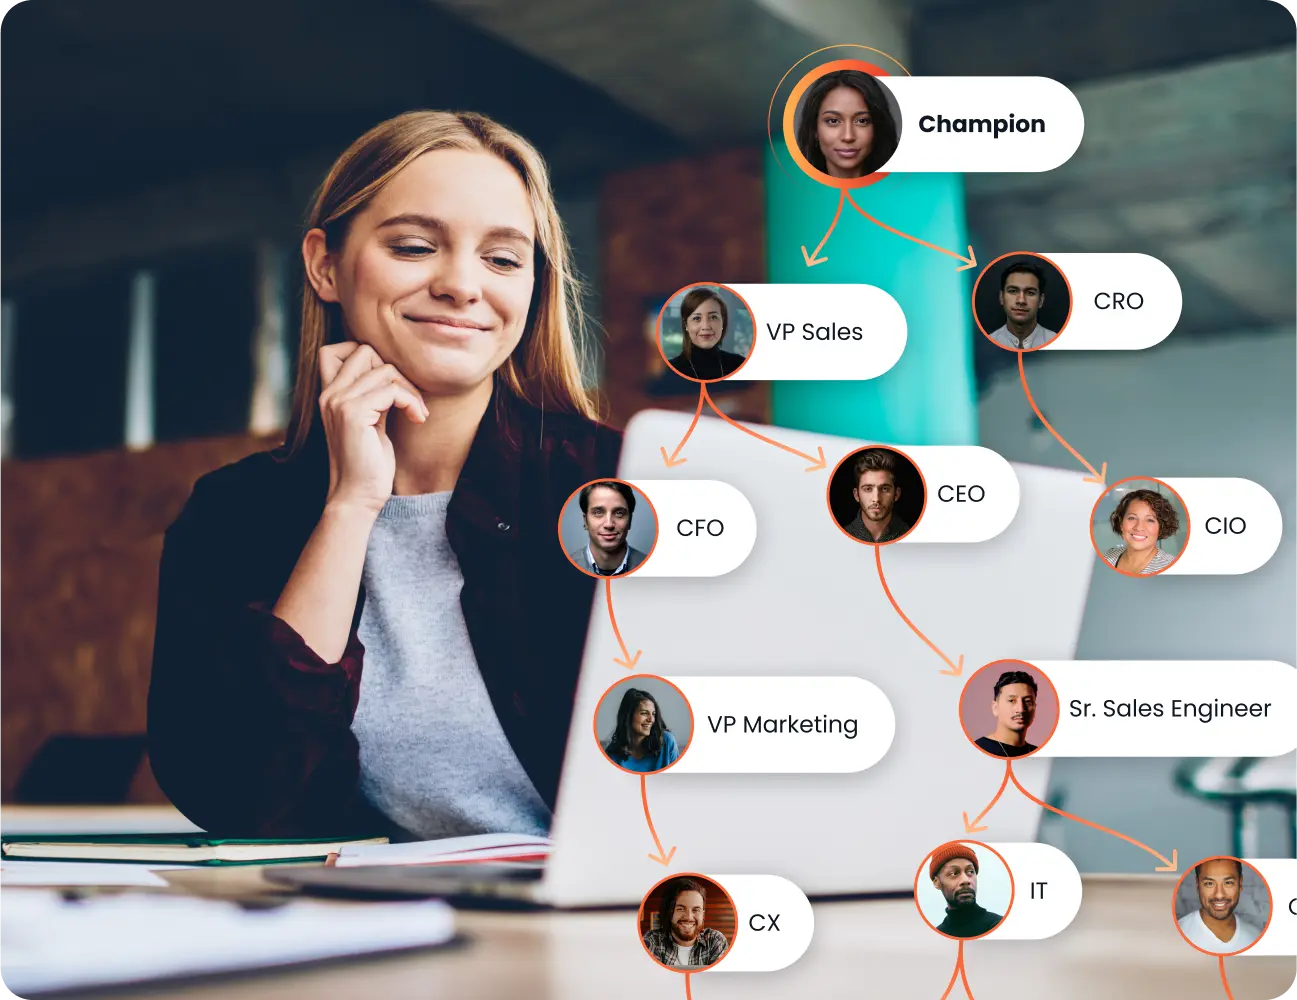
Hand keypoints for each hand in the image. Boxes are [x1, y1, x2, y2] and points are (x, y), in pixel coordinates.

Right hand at [317, 342, 428, 514]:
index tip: (389, 384)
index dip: (368, 356)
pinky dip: (411, 401)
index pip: (335, 349)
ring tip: (416, 412)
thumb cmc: (368, 462)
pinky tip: (417, 419)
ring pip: (384, 369)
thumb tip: (392, 370)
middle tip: (409, 399)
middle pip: (364, 350)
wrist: (357, 496)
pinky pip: (392, 390)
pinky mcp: (353, 413)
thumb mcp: (370, 420)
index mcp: (329, 394)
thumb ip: (372, 395)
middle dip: (395, 371)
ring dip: (410, 389)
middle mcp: (329, 394)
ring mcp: (338, 402)